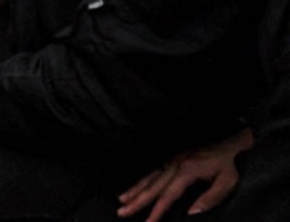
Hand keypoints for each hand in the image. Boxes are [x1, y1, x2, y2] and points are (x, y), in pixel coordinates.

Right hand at [117, 129, 250, 221]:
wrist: (234, 143)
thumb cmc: (232, 164)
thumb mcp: (227, 182)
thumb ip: (209, 198)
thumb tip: (191, 212)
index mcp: (187, 170)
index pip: (168, 195)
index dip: (157, 211)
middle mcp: (175, 164)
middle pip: (152, 186)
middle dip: (136, 200)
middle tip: (122, 212)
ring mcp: (173, 160)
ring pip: (149, 177)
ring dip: (134, 189)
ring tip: (122, 200)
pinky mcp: (174, 158)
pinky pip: (154, 170)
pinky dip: (143, 179)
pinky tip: (137, 185)